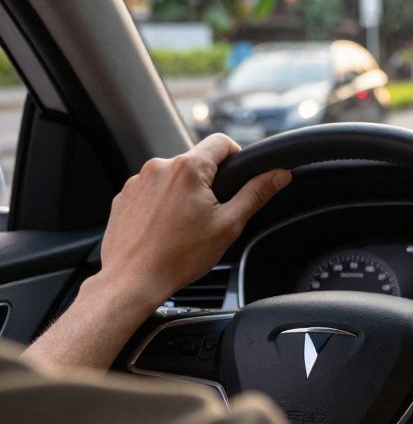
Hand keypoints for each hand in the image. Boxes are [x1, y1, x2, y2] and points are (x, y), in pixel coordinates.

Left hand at [26, 135, 290, 370]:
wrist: (132, 281)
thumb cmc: (178, 257)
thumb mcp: (228, 225)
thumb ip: (256, 194)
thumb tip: (279, 175)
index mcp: (188, 169)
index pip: (221, 142)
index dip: (236, 155)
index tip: (237, 177)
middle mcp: (159, 167)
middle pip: (196, 162)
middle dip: (207, 183)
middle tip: (210, 214)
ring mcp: (137, 181)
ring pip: (172, 177)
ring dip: (182, 194)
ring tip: (184, 226)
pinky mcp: (123, 197)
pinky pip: (151, 191)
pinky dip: (161, 204)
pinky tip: (164, 229)